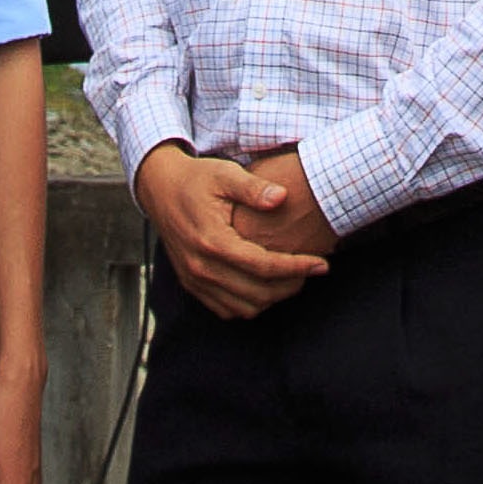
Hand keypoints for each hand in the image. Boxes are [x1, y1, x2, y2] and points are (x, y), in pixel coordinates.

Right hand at [134, 143, 329, 317]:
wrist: (160, 189)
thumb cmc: (197, 179)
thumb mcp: (225, 173)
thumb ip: (254, 187)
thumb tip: (282, 197)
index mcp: (212, 240)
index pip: (264, 266)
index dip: (298, 268)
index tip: (322, 264)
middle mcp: (201, 267)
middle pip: (258, 293)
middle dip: (292, 285)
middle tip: (312, 270)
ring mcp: (194, 279)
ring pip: (244, 307)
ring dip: (274, 298)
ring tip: (293, 278)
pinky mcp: (191, 285)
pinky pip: (227, 310)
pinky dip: (251, 304)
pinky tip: (266, 285)